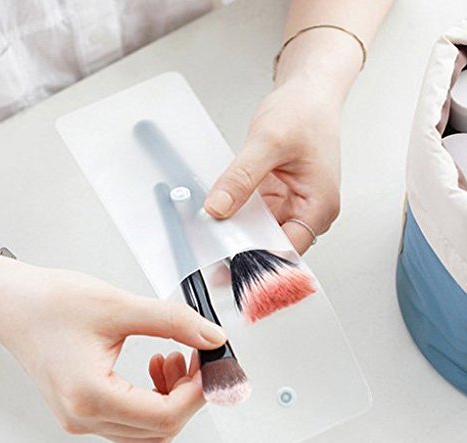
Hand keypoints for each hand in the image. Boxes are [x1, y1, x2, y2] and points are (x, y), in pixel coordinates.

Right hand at [0, 255, 225, 442]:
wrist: (14, 302)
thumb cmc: (51, 303)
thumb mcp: (119, 305)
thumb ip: (173, 321)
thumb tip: (211, 337)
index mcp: (89, 395)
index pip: (165, 416)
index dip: (199, 390)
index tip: (212, 361)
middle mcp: (83, 417)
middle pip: (160, 429)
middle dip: (189, 394)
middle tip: (198, 356)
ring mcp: (81, 417)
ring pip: (148, 430)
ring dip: (172, 397)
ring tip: (173, 356)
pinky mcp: (83, 408)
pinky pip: (132, 419)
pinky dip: (154, 397)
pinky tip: (156, 364)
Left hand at [205, 78, 340, 253]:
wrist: (307, 96)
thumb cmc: (305, 114)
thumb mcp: (268, 142)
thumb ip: (241, 178)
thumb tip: (219, 207)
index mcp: (319, 205)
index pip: (287, 249)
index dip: (258, 258)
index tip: (227, 259)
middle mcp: (308, 211)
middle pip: (272, 246)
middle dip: (242, 249)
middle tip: (211, 249)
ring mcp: (291, 206)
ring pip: (260, 234)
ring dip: (237, 234)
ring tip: (212, 232)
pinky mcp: (277, 199)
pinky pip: (253, 217)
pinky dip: (237, 217)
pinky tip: (221, 213)